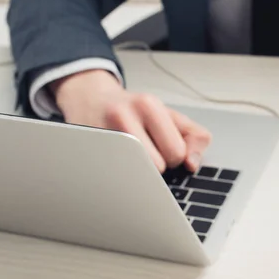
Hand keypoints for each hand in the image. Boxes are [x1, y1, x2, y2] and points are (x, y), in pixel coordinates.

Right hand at [51, 69, 211, 172]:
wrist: (91, 99)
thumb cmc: (135, 111)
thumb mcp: (170, 115)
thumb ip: (194, 137)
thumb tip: (192, 165)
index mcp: (148, 105)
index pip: (176, 153)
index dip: (174, 157)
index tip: (164, 149)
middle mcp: (122, 116)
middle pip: (157, 168)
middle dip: (157, 166)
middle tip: (146, 153)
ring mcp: (100, 133)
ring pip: (135, 176)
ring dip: (138, 173)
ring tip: (131, 157)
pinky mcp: (83, 149)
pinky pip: (111, 179)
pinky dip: (118, 176)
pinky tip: (115, 161)